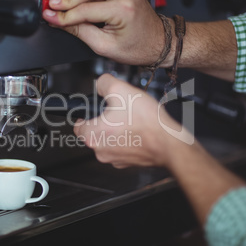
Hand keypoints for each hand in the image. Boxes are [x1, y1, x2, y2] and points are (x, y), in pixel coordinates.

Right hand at [42, 0, 169, 66]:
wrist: (159, 42)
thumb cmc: (138, 47)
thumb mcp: (104, 46)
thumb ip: (80, 32)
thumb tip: (61, 22)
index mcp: (123, 9)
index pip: (85, 9)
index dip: (64, 15)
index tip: (49, 15)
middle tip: (51, 7)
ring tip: (64, 10)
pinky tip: (84, 7)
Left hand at [73, 73, 188, 168]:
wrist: (169, 143)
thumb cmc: (146, 122)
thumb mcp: (120, 89)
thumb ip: (103, 83)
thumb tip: (100, 84)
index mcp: (92, 135)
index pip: (77, 125)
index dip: (84, 115)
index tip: (91, 111)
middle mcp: (100, 151)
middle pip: (93, 133)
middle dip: (102, 121)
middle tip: (116, 112)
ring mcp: (114, 159)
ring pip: (108, 140)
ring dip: (115, 131)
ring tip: (129, 120)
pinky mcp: (127, 163)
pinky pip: (121, 148)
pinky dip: (126, 140)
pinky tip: (137, 130)